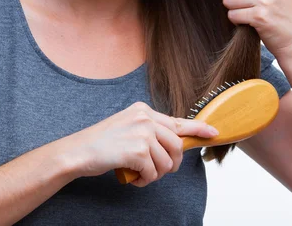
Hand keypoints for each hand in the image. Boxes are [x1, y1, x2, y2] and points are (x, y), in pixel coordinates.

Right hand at [67, 101, 217, 187]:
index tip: (213, 132)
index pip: (177, 121)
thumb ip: (150, 131)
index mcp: (143, 110)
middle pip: (177, 146)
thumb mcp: (128, 127)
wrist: (78, 151)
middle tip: (156, 171)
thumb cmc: (101, 143)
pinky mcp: (137, 150)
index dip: (198, 129)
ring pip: (166, 162)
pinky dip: (144, 180)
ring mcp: (142, 133)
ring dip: (155, 174)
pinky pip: (153, 173)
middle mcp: (145, 118)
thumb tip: (176, 143)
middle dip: (171, 164)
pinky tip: (132, 177)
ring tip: (138, 173)